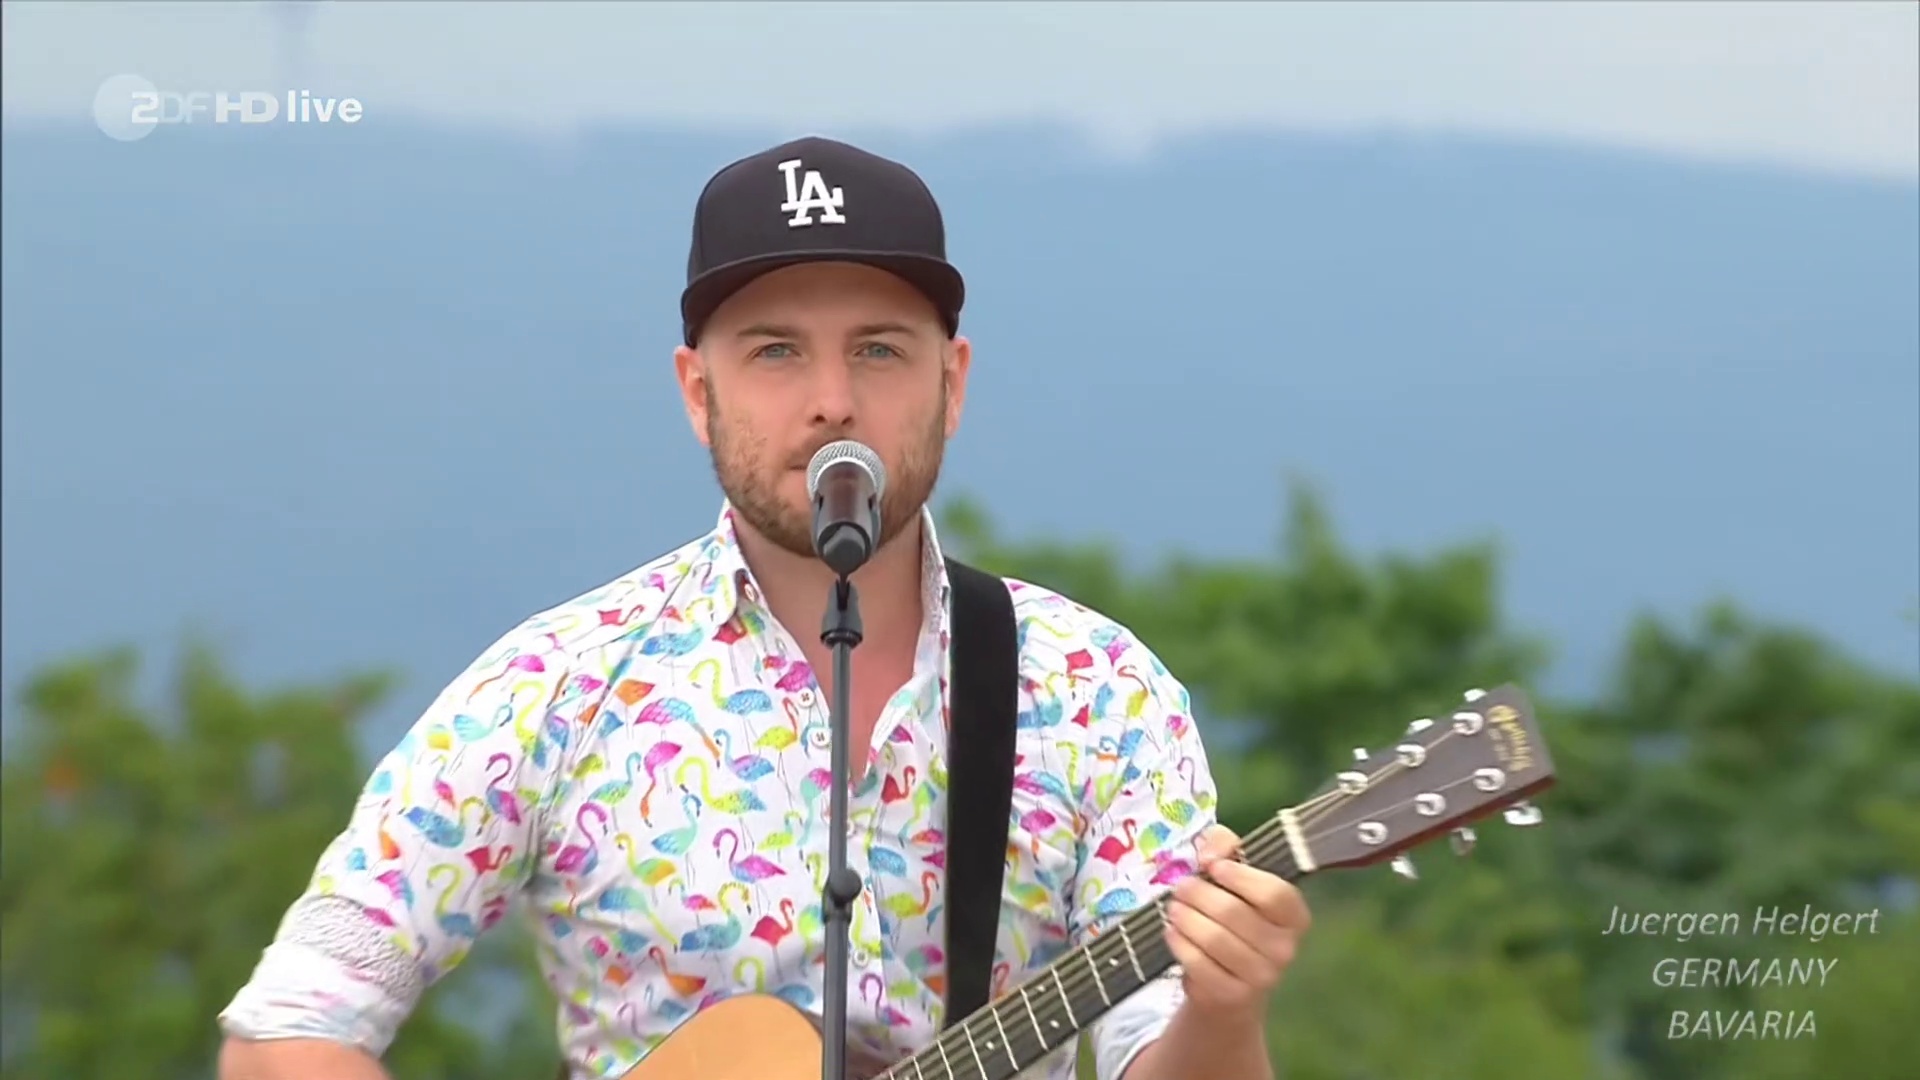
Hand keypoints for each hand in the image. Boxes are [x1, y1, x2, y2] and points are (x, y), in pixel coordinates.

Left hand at [1163, 825, 1310, 1015]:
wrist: (1230, 986)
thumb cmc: (1236, 919)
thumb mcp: (1234, 875)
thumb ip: (1225, 847)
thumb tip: (1209, 853)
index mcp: (1294, 916)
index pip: (1274, 894)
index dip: (1240, 877)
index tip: (1212, 866)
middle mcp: (1285, 948)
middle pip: (1234, 913)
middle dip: (1199, 895)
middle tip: (1181, 887)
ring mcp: (1261, 976)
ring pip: (1214, 939)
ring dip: (1186, 918)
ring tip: (1173, 908)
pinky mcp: (1232, 995)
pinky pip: (1199, 964)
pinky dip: (1180, 944)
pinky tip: (1172, 932)